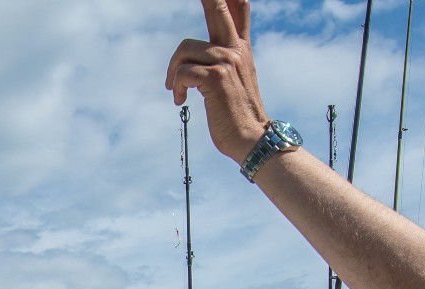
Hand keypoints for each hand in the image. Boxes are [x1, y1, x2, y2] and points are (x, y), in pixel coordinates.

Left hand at [166, 0, 267, 164]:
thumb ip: (224, 60)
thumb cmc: (238, 113)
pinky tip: (180, 99)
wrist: (251, 139)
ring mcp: (227, 61)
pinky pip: (182, 72)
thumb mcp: (236, 79)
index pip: (239, 9)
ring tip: (175, 88)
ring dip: (173, 71)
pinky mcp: (216, 78)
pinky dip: (176, 87)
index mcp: (241, 47)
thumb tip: (201, 51)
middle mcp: (236, 49)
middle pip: (218, 8)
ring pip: (185, 50)